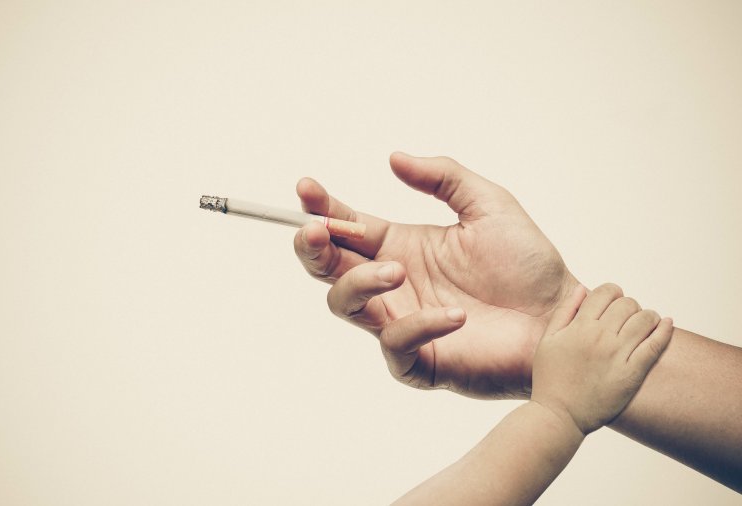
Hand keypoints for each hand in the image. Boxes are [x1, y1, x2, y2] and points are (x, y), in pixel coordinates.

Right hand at [294, 152, 579, 398]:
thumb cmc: (528, 264)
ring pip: (346, 305)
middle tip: (318, 231)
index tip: (307, 189)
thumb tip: (394, 157)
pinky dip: (417, 326)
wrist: (562, 315)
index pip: (347, 226)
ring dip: (359, 284)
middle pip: (329, 268)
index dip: (322, 208)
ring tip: (396, 271)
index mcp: (402, 246)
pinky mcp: (421, 361)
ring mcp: (402, 322)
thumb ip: (443, 177)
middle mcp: (393, 284)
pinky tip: (454, 315)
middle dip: (313, 248)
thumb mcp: (488, 204)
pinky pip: (395, 345)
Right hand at [531, 283, 673, 434]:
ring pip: (645, 320)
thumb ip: (565, 311)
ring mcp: (618, 355)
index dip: (611, 292)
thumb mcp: (548, 340)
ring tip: (644, 323)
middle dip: (628, 305)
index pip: (605, 292)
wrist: (559, 415)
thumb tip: (583, 288)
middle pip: (627, 304)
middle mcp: (600, 337)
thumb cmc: (550, 379)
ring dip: (647, 316)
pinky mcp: (632, 374)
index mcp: (579, 327)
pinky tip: (667, 324)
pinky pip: (655, 346)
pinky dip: (665, 331)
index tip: (611, 301)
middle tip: (625, 317)